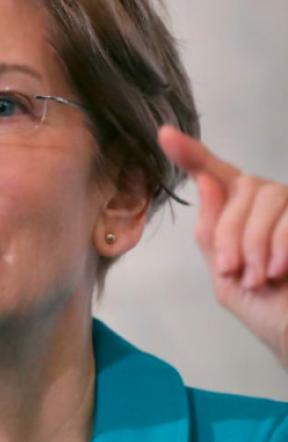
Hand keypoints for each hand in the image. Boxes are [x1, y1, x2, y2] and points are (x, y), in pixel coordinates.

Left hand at [159, 125, 287, 367]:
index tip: (165, 135)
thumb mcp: (225, 273)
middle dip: (230, 232)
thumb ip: (213, 231)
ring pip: (267, 198)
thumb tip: (205, 179)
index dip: (191, 153)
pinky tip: (278, 270)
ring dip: (254, 242)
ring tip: (256, 277)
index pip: (214, 174)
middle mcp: (270, 202)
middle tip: (232, 270)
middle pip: (241, 187)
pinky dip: (280, 243)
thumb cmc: (266, 307)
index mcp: (241, 213)